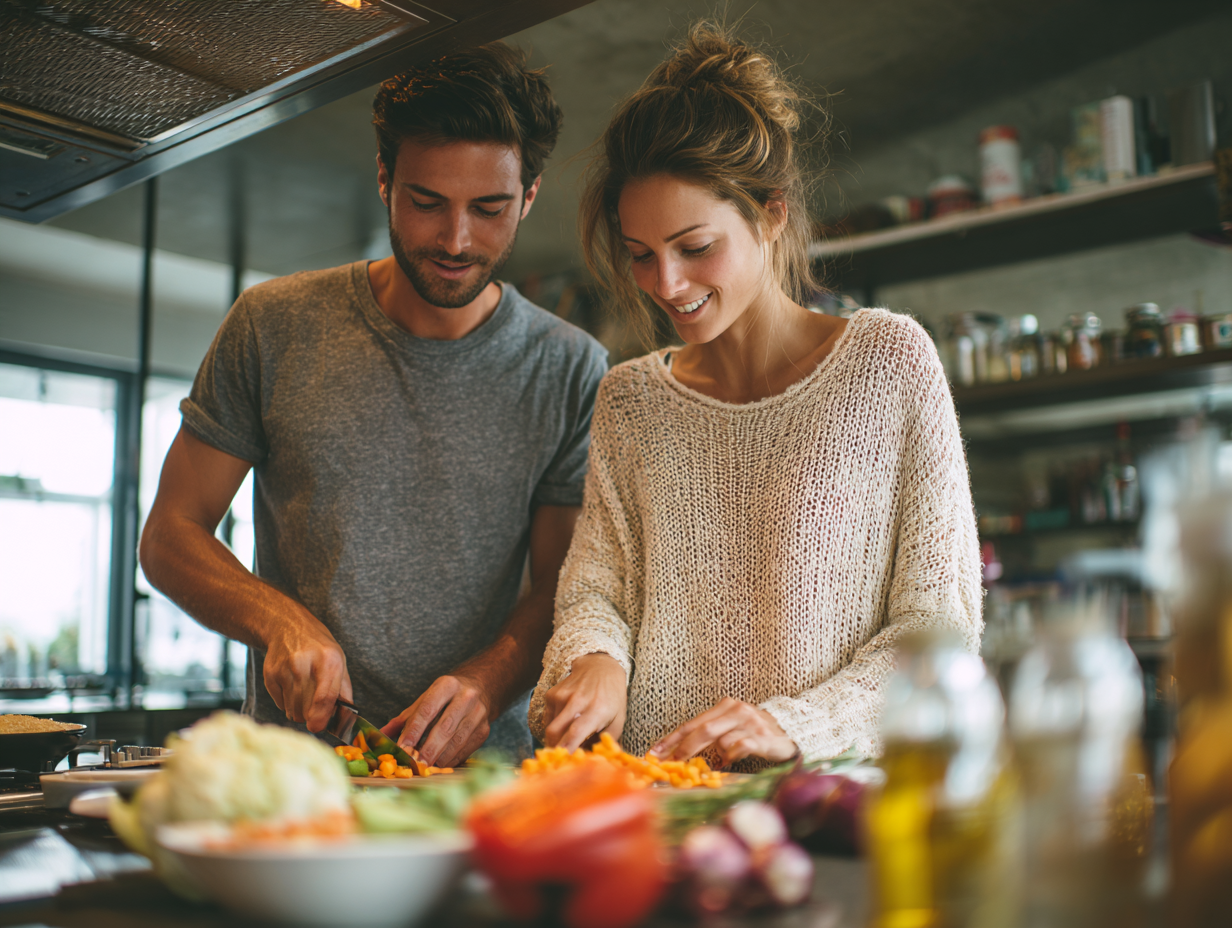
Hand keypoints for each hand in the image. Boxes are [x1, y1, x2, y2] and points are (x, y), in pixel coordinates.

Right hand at [261, 613, 351, 732]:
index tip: (318, 728)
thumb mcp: (339, 661)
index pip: (324, 697)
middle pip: (306, 707)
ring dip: (299, 711)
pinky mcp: (270, 674)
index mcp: (328, 660)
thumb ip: (343, 690)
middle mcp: (304, 664)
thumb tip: (345, 718)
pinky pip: (280, 704)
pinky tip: (291, 688)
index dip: (321, 717)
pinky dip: (287, 703)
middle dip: (311, 716)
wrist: (288, 627)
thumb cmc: (319, 648)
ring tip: (304, 697)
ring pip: (292, 709)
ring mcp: (284, 669)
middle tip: (315, 711)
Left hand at [381, 674, 491, 767]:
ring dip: (439, 758)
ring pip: (456, 741)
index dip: (414, 731)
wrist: (480, 688)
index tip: (402, 748)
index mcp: (447, 685)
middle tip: (415, 764)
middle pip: (444, 728)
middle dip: (428, 749)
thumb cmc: (445, 697)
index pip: (427, 710)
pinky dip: (451, 760)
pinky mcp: (485, 730)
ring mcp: (478, 714)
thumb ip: (403, 719)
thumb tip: (380, 736)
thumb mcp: (425, 700)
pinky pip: (466, 750)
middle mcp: (466, 697)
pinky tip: (440, 764)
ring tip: (425, 767)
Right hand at [542, 652, 627, 751]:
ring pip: (550, 727)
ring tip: (569, 735)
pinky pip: (548, 718)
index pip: (576, 732)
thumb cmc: (612, 698)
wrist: (600, 668)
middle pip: (555, 731)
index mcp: (597, 710)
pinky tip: (567, 720)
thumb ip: (605, 741)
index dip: (567, 748)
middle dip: (555, 748)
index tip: (563, 762)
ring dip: (556, 737)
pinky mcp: (552, 693)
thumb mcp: (618, 721)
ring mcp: (562, 695)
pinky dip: (554, 725)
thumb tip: (589, 759)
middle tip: (561, 757)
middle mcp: (577, 701)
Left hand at [650, 697, 796, 767]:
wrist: (790, 731)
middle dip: (683, 750)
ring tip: (721, 760)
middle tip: (670, 765)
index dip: (671, 739)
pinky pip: (739, 749)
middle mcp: (736, 710)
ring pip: (721, 742)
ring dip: (716, 755)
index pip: (692, 723)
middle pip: (703, 731)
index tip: (654, 753)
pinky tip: (732, 760)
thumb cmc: (754, 732)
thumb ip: (710, 736)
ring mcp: (750, 723)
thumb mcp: (730, 728)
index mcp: (724, 706)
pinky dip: (731, 757)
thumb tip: (680, 754)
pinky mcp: (762, 737)